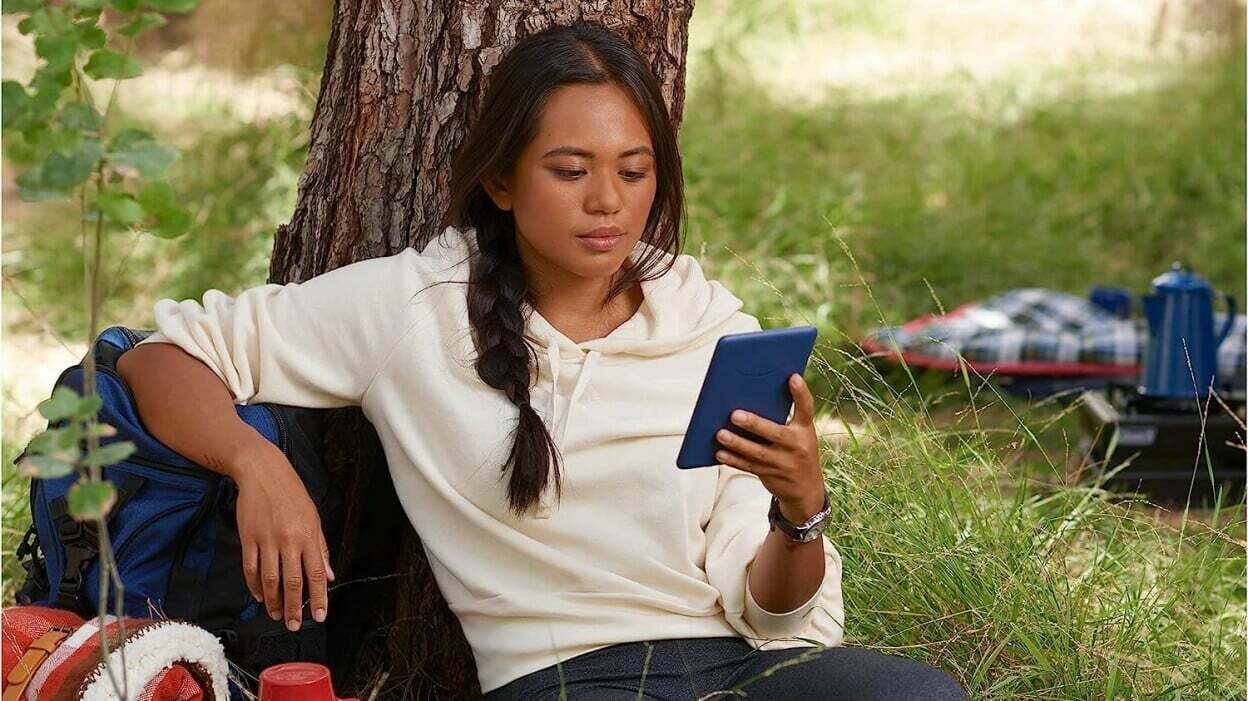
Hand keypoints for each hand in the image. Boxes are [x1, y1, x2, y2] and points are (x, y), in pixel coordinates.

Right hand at [232, 444, 334, 630]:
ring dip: (274, 601)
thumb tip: (329, 575)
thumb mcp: (314, 518)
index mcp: (309, 535)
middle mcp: (289, 540)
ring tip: (277, 615)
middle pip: (293, 582)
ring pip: (270, 580)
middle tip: (295, 625)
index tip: (319, 615)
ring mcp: (267, 540)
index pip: (316, 573)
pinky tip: (259, 596)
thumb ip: (321, 548)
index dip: (318, 597)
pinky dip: (254, 586)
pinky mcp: (248, 538)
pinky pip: (251, 569)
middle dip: (295, 607)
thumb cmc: (292, 494)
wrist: (263, 472)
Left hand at [714, 373, 825, 521]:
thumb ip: (784, 417)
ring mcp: (783, 463)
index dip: (801, 393)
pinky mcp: (769, 475)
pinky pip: (748, 466)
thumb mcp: (799, 433)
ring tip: (720, 433)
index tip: (793, 377)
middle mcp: (797, 446)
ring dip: (737, 444)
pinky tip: (719, 452)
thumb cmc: (797, 450)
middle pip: (775, 433)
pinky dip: (732, 460)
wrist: (807, 489)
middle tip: (734, 414)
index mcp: (805, 430)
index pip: (806, 408)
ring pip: (757, 453)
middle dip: (754, 424)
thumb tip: (753, 394)